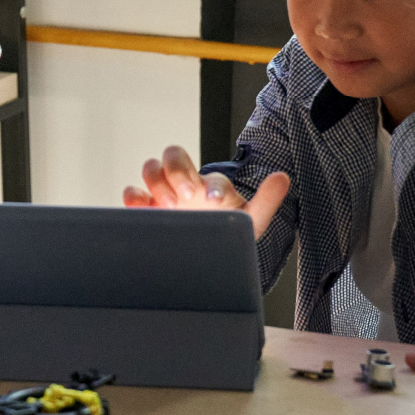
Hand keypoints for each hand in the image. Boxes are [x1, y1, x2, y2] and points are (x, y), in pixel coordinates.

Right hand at [122, 145, 290, 238]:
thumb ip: (266, 200)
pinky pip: (132, 193)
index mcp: (211, 185)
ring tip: (168, 205)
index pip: (209, 174)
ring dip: (157, 182)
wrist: (205, 258)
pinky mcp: (145, 208)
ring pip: (151, 168)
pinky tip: (141, 209)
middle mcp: (186, 184)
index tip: (212, 199)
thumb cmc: (226, 235)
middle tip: (186, 196)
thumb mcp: (249, 222)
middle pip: (173, 155)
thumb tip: (283, 177)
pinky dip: (133, 196)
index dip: (211, 184)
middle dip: (178, 172)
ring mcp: (164, 194)